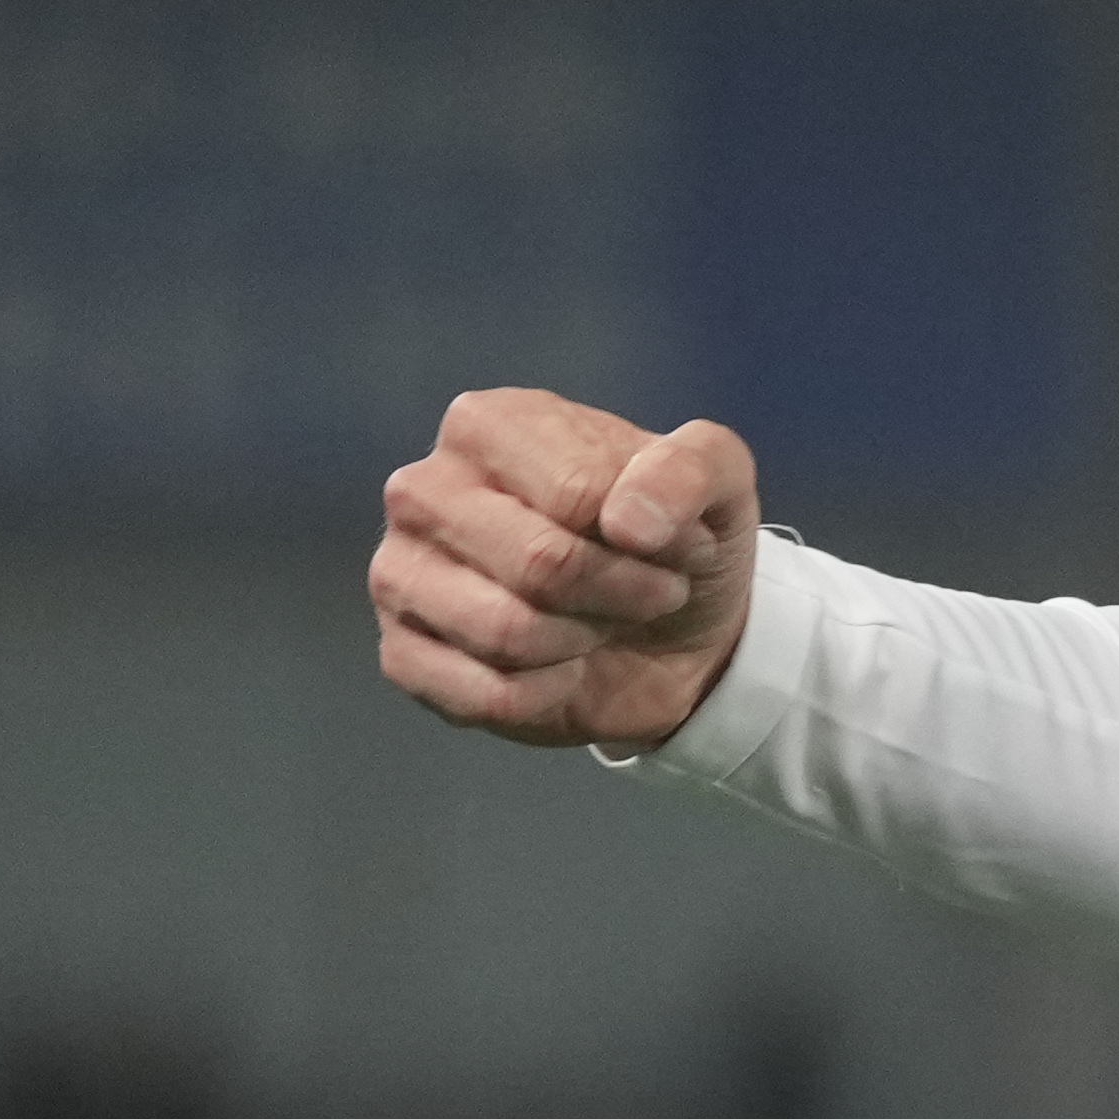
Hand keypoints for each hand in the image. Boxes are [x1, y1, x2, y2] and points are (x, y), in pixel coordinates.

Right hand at [371, 388, 762, 751]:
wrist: (670, 635)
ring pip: (506, 632)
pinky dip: (547, 694)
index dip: (651, 536)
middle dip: (621, 593)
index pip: (578, 492)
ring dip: (583, 641)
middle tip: (650, 593)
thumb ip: (690, 470)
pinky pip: (484, 694)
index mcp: (488, 425)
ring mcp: (398, 573)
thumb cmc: (675, 539)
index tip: (679, 543)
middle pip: (540, 564)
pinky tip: (558, 670)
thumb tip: (628, 523)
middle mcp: (423, 490)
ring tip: (600, 623)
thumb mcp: (719, 482)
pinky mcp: (400, 654)